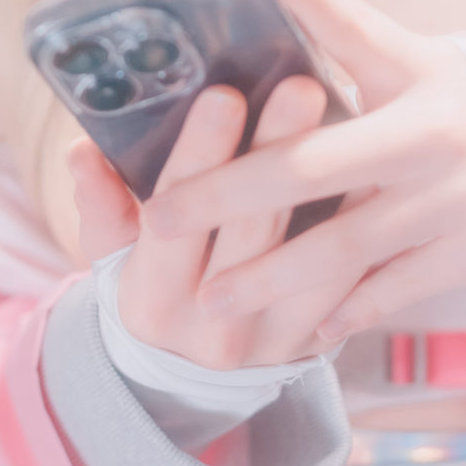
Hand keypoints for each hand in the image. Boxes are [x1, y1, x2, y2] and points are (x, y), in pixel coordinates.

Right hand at [70, 67, 369, 369]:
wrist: (188, 380)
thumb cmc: (152, 288)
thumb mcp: (113, 257)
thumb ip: (101, 205)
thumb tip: (81, 151)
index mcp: (151, 299)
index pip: (174, 219)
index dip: (197, 158)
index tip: (222, 95)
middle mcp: (211, 328)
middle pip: (249, 232)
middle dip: (276, 153)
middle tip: (302, 85)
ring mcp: (270, 343)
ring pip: (311, 262)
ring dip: (338, 190)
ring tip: (362, 125)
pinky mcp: (314, 345)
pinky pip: (350, 288)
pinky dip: (367, 232)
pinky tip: (384, 177)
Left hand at [141, 0, 465, 337]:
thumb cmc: (455, 94)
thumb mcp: (402, 51)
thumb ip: (332, 15)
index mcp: (411, 90)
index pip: (317, 92)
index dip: (252, 100)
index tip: (182, 125)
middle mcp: (435, 150)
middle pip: (314, 176)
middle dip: (228, 201)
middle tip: (160, 221)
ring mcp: (458, 209)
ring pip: (348, 251)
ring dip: (273, 279)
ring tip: (210, 298)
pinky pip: (395, 292)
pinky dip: (345, 311)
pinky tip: (298, 330)